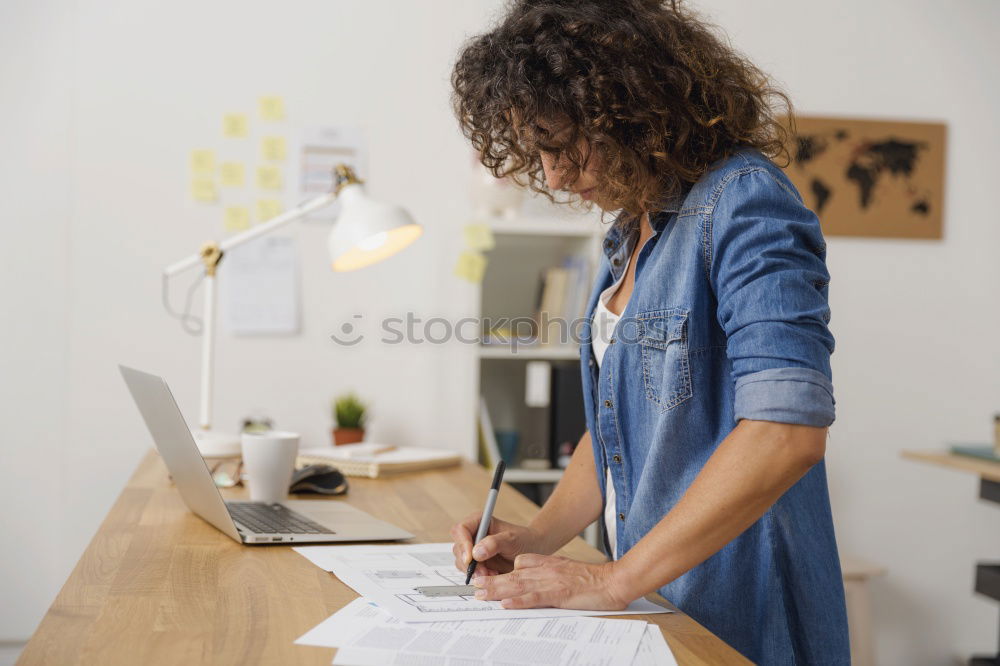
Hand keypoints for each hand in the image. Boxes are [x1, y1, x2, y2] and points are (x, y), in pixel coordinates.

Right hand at [450, 514, 541, 576]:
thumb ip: (494, 543)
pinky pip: (470, 572)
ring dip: (475, 572)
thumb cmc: (524, 540)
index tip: (470, 559)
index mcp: (479, 521)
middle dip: (470, 563)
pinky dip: (479, 577)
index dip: (463, 544)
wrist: (532, 551)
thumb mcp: (512, 539)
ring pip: (462, 562)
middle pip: (459, 548)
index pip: (461, 530)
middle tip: (484, 572)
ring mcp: (473, 550)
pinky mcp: (476, 563)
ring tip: (493, 574)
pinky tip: (493, 576)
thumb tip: (475, 552)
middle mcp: (472, 534)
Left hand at [472, 554, 630, 610]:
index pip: (518, 565)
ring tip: (482, 595)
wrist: (611, 582)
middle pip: (513, 575)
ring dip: (498, 590)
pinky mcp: (558, 594)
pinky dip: (519, 601)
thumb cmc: (589, 578)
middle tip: (475, 587)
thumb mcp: (563, 566)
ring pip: (519, 585)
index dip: (501, 573)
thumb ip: (544, 567)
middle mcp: (545, 570)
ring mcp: (550, 581)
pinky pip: (535, 598)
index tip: (486, 579)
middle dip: (492, 581)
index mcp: (546, 563)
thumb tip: (524, 568)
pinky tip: (506, 604)